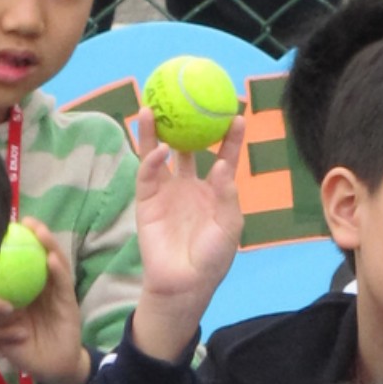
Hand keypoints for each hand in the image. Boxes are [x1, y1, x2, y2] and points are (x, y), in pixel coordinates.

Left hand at [0, 226, 88, 383]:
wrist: (48, 366)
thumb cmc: (19, 345)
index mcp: (23, 289)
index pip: (18, 262)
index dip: (11, 244)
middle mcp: (41, 286)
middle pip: (37, 256)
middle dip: (33, 235)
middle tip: (25, 220)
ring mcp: (56, 292)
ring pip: (52, 264)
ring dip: (48, 245)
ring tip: (40, 230)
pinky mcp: (69, 302)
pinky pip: (62, 285)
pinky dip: (57, 272)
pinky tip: (52, 260)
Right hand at [121, 119, 245, 367]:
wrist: (184, 284)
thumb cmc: (212, 258)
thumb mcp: (230, 226)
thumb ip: (226, 195)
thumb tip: (221, 165)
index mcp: (214, 190)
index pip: (222, 155)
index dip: (229, 136)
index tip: (236, 114)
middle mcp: (188, 185)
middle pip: (186, 147)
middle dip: (185, 124)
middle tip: (185, 99)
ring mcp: (166, 192)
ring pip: (158, 155)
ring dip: (154, 133)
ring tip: (150, 108)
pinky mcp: (146, 202)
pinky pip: (147, 176)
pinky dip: (150, 160)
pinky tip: (158, 149)